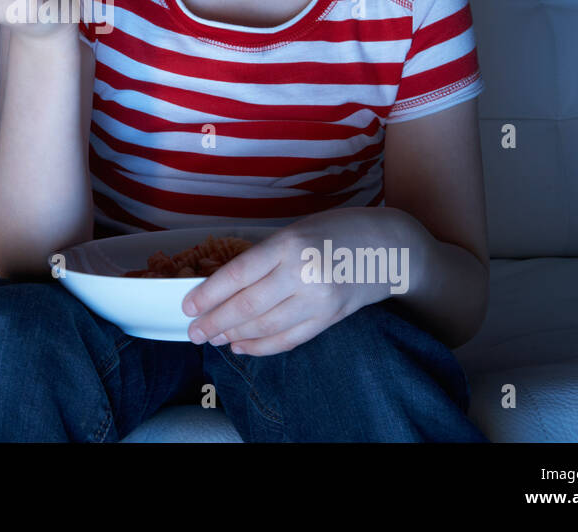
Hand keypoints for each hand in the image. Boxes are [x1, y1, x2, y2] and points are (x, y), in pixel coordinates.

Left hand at [180, 208, 405, 355]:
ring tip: (213, 338)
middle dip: (215, 321)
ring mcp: (319, 300)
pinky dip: (262, 346)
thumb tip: (221, 285)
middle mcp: (303, 273)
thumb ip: (264, 257)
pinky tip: (242, 346)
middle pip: (247, 305)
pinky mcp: (330, 319)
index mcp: (288, 244)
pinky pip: (289, 339)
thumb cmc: (335, 230)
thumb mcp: (295, 230)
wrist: (389, 246)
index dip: (208, 294)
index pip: (238, 274)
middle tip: (193, 333)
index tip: (187, 307)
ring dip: (234, 336)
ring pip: (266, 327)